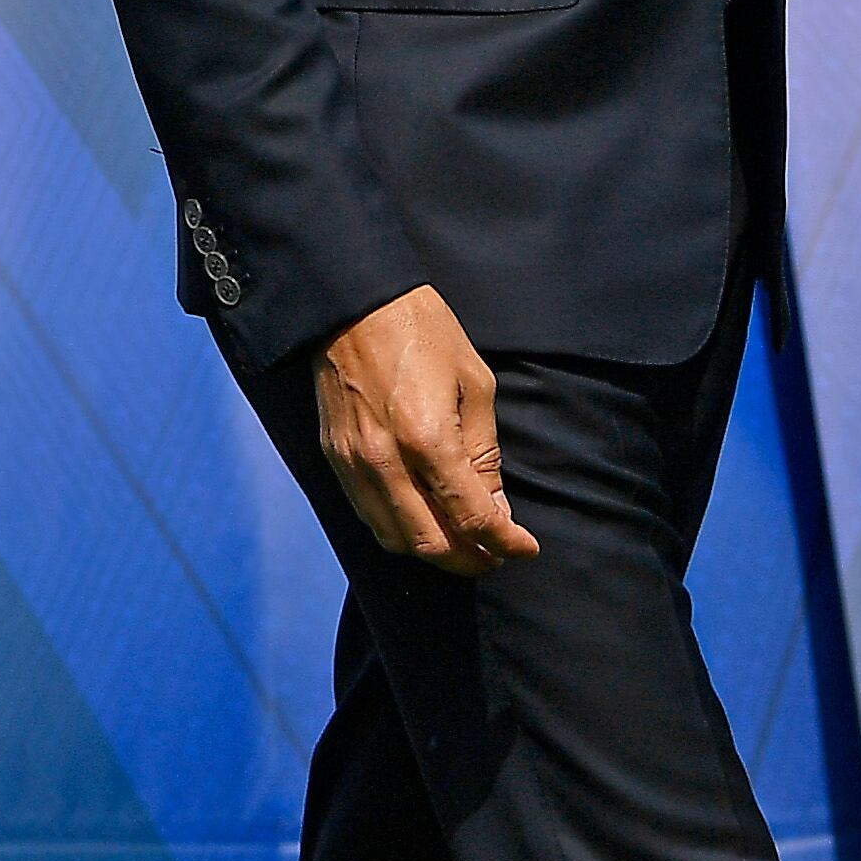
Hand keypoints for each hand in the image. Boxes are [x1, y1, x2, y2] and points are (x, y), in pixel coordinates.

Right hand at [313, 286, 540, 577]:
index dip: (505, 542)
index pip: (472, 516)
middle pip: (431, 543)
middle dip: (470, 560)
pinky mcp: (335, 457)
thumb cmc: (421, 329)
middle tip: (496, 556)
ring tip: (463, 543)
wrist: (352, 300)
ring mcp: (354, 463)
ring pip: (395, 540)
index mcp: (427, 438)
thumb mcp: (474, 382)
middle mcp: (385, 461)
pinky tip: (423, 520)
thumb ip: (484, 452)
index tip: (525, 548)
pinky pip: (368, 515)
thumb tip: (495, 506)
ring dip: (434, 552)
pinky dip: (400, 531)